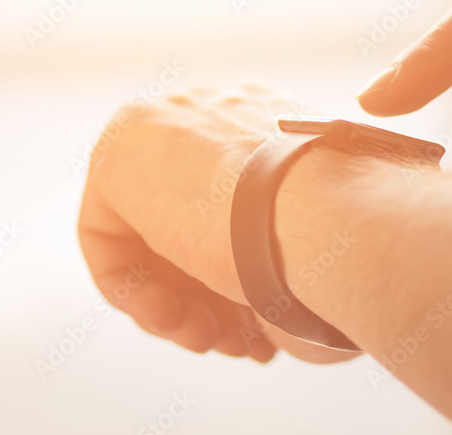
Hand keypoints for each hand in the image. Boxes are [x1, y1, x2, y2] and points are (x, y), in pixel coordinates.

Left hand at [77, 84, 354, 362]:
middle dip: (206, 293)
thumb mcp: (327, 238)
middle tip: (230, 341)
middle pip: (186, 218)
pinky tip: (177, 319)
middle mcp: (217, 110)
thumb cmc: (344, 239)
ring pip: (150, 234)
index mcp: (273, 119)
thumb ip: (290, 249)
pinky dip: (135, 292)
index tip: (260, 325)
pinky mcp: (118, 154)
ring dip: (178, 302)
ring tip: (210, 339)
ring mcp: (165, 124)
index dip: (240, 272)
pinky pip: (107, 236)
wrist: (328, 216)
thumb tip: (277, 314)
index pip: (233, 198)